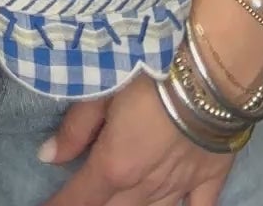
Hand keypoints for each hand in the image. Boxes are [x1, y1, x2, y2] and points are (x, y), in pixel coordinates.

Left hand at [42, 70, 234, 205]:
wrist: (214, 70)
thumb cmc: (151, 70)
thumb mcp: (104, 90)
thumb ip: (76, 127)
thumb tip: (48, 156)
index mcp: (114, 165)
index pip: (78, 198)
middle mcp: (144, 186)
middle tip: (85, 198)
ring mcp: (179, 185)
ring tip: (119, 203)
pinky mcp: (210, 178)